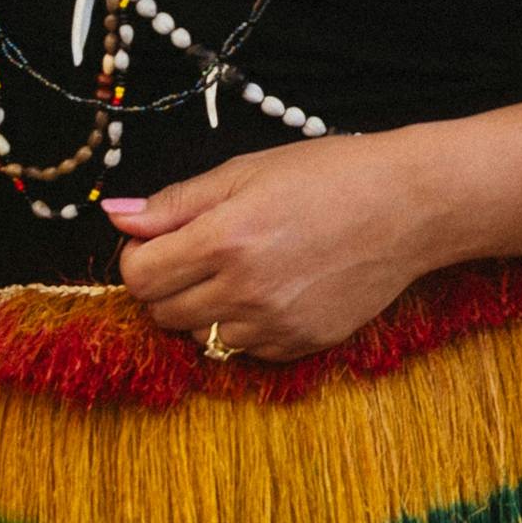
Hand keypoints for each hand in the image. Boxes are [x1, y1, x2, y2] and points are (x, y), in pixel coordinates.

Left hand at [107, 135, 449, 361]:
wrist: (406, 208)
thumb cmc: (325, 176)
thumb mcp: (242, 172)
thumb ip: (174, 202)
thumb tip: (116, 214)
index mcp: (224, 239)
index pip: (138, 275)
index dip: (137, 257)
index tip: (157, 241)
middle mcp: (246, 290)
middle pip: (162, 312)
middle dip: (164, 284)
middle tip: (194, 253)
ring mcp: (276, 324)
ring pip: (200, 337)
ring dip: (201, 309)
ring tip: (235, 270)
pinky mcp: (302, 345)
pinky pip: (244, 349)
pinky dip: (241, 326)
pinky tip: (267, 290)